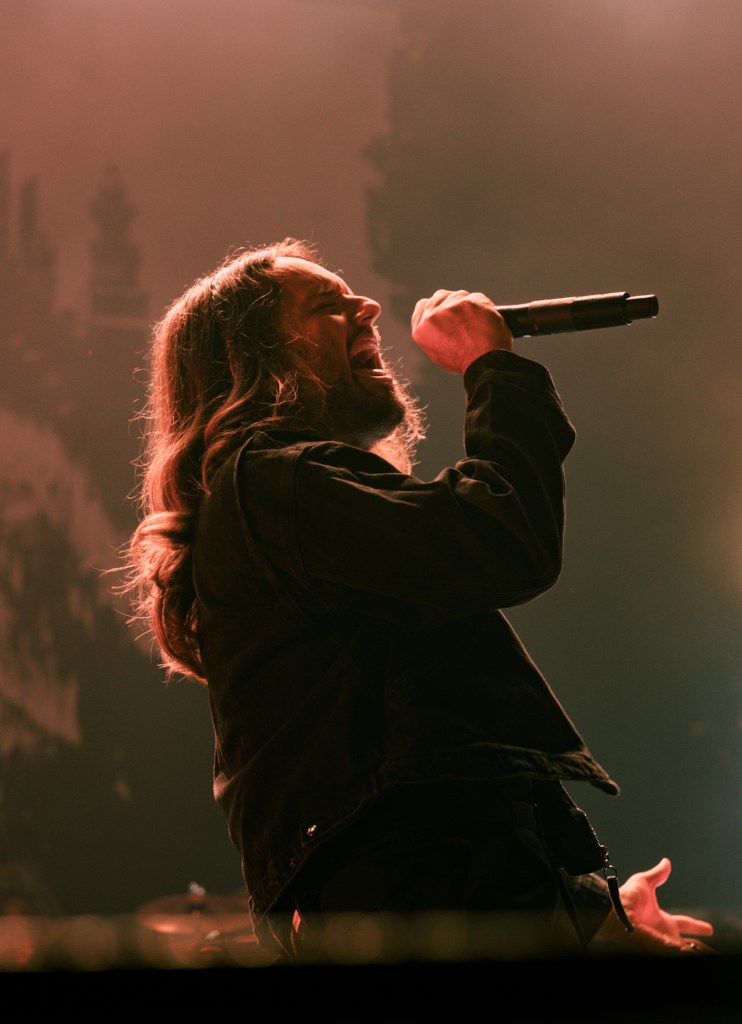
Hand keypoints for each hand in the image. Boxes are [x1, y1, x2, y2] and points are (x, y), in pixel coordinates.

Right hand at [411, 289, 512, 374]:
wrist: (483, 364)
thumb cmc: (464, 362)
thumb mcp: (438, 352)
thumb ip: (433, 333)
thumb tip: (439, 322)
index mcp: (421, 330)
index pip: (423, 305)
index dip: (436, 305)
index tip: (446, 309)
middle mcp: (431, 317)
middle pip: (440, 296)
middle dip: (452, 302)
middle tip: (464, 315)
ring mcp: (449, 308)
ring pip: (459, 295)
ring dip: (468, 304)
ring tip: (476, 322)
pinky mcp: (467, 303)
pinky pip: (476, 297)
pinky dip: (483, 306)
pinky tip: (485, 320)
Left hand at [593, 857, 714, 955]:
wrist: (616, 910)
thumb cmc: (626, 897)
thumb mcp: (644, 882)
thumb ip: (657, 875)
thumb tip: (666, 862)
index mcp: (662, 920)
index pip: (684, 924)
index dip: (697, 926)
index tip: (710, 929)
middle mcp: (664, 934)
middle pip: (690, 945)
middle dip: (702, 948)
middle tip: (712, 950)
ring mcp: (663, 943)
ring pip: (687, 951)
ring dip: (699, 952)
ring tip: (710, 953)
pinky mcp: (662, 949)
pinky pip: (681, 953)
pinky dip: (689, 953)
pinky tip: (697, 953)